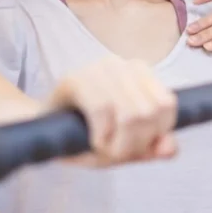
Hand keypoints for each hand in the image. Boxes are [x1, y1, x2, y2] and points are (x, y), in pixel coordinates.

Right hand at [47, 57, 177, 166]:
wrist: (40, 133)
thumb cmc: (86, 136)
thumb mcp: (125, 148)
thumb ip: (152, 148)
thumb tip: (171, 148)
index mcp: (141, 73)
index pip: (167, 106)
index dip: (155, 134)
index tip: (134, 143)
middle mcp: (123, 64)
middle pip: (149, 113)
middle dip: (134, 143)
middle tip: (113, 147)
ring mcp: (98, 68)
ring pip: (131, 114)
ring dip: (117, 144)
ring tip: (101, 143)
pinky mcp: (75, 78)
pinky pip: (103, 110)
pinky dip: (101, 135)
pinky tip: (92, 139)